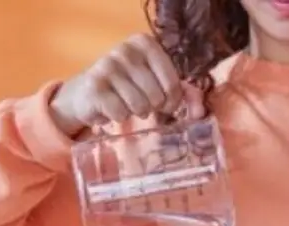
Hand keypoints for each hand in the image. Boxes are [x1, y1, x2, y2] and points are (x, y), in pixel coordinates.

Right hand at [49, 34, 205, 137]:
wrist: (87, 93)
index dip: (172, 102)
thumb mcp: (156, 83)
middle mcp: (125, 50)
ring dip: (135, 113)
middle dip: (152, 108)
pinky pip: (120, 114)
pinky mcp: (94, 86)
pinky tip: (111, 107)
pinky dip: (118, 117)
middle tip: (141, 103)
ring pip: (139, 106)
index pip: (173, 84)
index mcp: (145, 43)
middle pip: (157, 97)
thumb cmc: (129, 87)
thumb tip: (201, 113)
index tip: (164, 104)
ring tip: (126, 104)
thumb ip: (183, 94)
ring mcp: (107, 66)